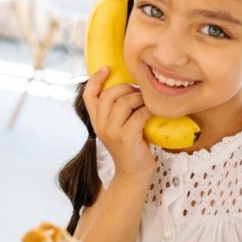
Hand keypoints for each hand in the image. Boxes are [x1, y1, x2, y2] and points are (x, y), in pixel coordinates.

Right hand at [83, 67, 154, 182]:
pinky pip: (139, 115)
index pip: (88, 94)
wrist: (133, 173)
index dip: (96, 79)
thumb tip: (131, 85)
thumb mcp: (118, 126)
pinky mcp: (126, 138)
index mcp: (96, 120)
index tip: (107, 68)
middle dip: (127, 88)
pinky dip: (149, 111)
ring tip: (147, 103)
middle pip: (109, 94)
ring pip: (124, 102)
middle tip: (139, 92)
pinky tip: (154, 113)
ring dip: (140, 98)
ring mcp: (112, 132)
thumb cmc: (131, 146)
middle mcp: (100, 125)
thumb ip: (117, 110)